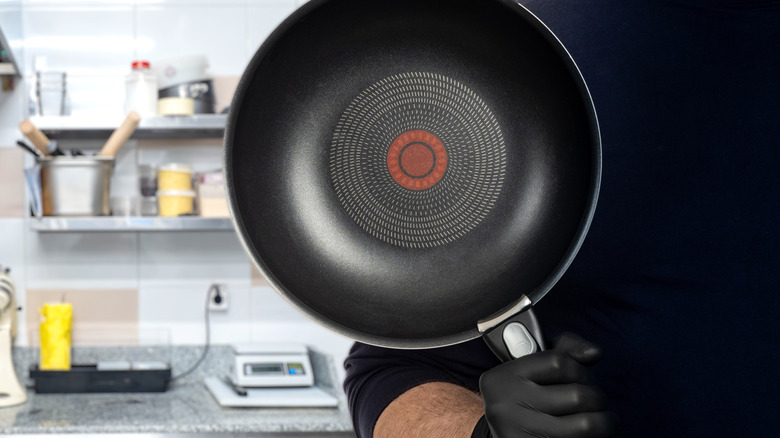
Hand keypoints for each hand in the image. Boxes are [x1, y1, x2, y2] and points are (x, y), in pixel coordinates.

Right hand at [478, 332, 618, 437]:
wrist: (500, 435)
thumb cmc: (524, 396)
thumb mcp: (533, 367)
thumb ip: (563, 349)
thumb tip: (594, 353)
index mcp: (504, 378)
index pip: (559, 363)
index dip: (581, 370)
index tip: (584, 378)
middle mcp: (506, 407)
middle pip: (578, 395)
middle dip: (598, 398)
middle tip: (597, 403)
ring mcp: (519, 434)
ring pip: (586, 425)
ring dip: (604, 423)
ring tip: (604, 422)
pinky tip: (591, 436)